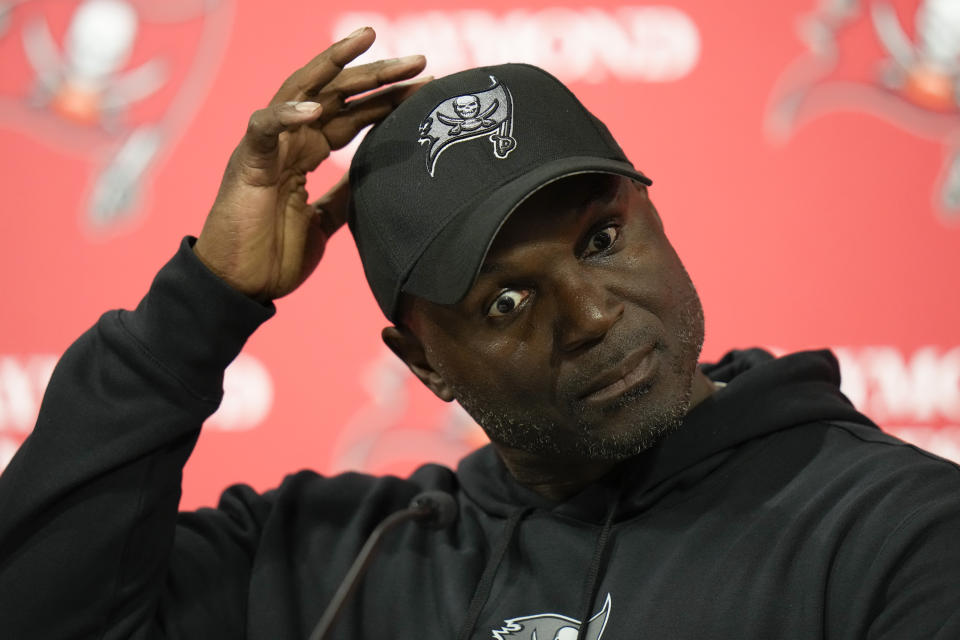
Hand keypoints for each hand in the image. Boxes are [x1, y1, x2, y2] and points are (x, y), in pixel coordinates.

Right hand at [194, 28, 427, 300]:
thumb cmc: (273, 255)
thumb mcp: (322, 222)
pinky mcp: (246, 164)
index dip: (388, 99)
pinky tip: (314, 108)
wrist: (239, 286)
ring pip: (303, 92)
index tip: (426, 88)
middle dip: (377, 75)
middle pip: (337, 94)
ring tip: (368, 44)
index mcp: (308, 154)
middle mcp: (291, 141)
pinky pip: (264, 129)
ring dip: (335, 67)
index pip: (353, 115)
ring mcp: (268, 148)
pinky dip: (286, 115)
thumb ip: (342, 196)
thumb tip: (371, 179)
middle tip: (420, 62)